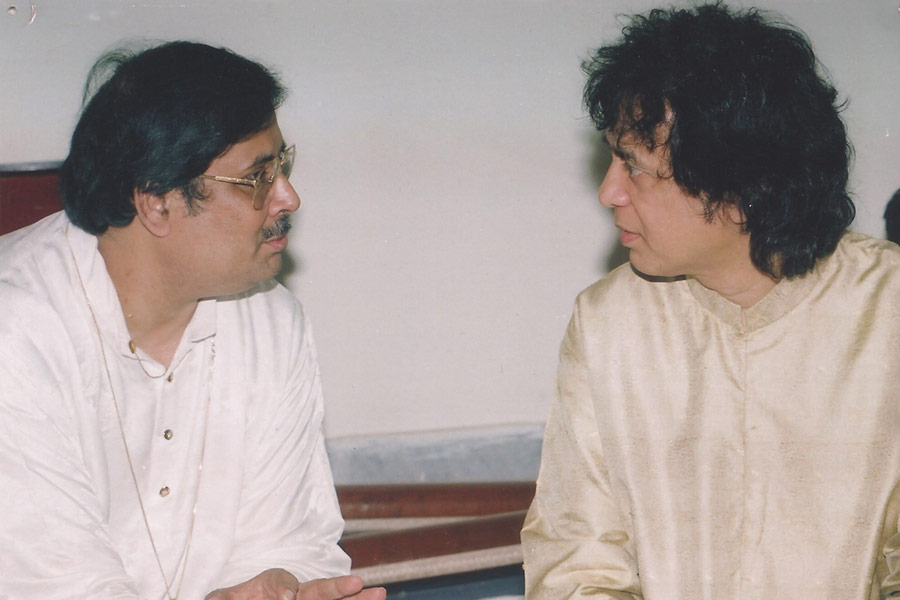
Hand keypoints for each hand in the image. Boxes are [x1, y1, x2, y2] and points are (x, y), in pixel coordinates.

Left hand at [205, 570, 385, 599]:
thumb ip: (229, 598)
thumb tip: (283, 598)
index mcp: (272, 586)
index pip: (282, 581)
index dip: (284, 589)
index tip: (287, 599)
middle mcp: (295, 596)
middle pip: (318, 590)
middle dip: (338, 587)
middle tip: (358, 583)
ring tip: (379, 594)